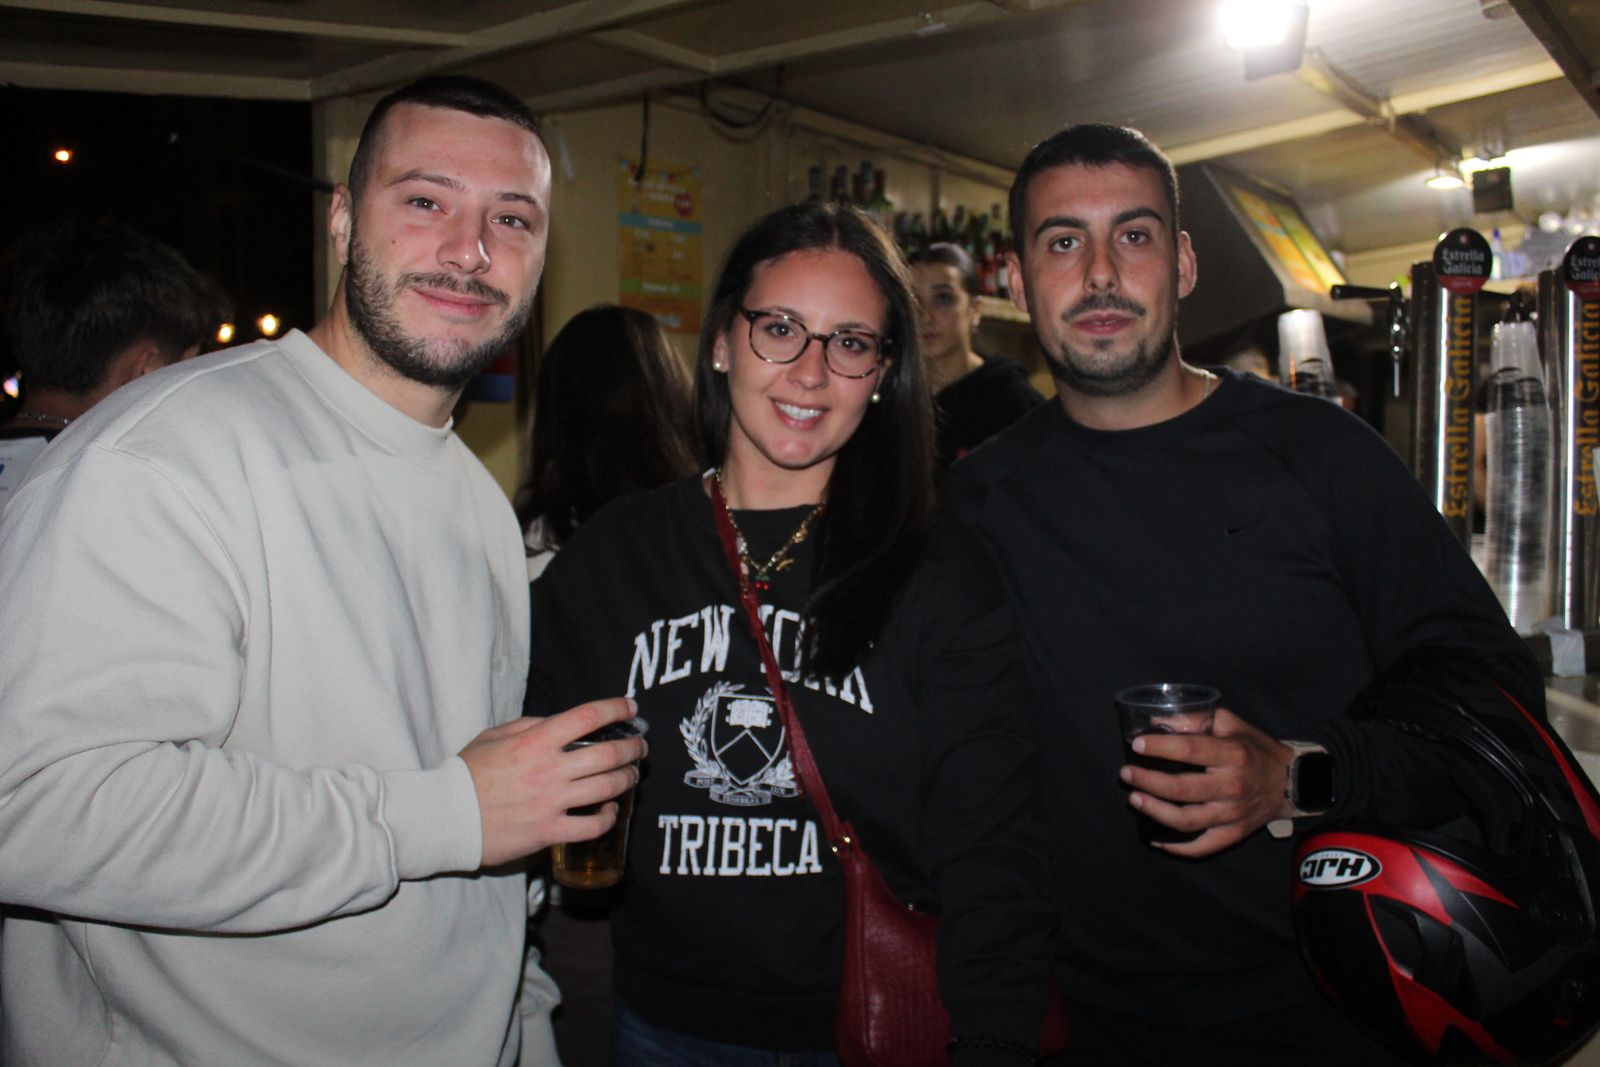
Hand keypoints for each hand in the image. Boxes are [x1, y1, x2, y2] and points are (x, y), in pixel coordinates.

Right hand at [460, 698, 645, 866]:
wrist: (446, 817)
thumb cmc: (467, 774)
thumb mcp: (494, 736)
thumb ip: (528, 726)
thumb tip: (558, 723)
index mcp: (535, 742)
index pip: (586, 717)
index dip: (615, 708)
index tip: (630, 707)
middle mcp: (549, 770)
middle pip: (608, 755)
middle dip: (633, 748)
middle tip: (640, 745)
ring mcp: (551, 803)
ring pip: (606, 788)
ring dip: (627, 779)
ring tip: (632, 774)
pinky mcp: (549, 832)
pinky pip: (591, 827)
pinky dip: (607, 817)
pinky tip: (609, 810)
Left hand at [1118, 707, 1294, 857]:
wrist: (1291, 782)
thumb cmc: (1254, 749)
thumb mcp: (1231, 724)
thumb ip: (1195, 719)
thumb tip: (1155, 720)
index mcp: (1233, 755)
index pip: (1190, 750)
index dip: (1160, 747)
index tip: (1137, 745)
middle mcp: (1232, 787)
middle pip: (1181, 788)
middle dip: (1147, 781)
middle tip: (1126, 773)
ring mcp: (1233, 815)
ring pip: (1186, 820)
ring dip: (1154, 811)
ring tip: (1134, 799)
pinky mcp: (1234, 834)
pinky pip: (1201, 847)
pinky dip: (1175, 847)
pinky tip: (1154, 837)